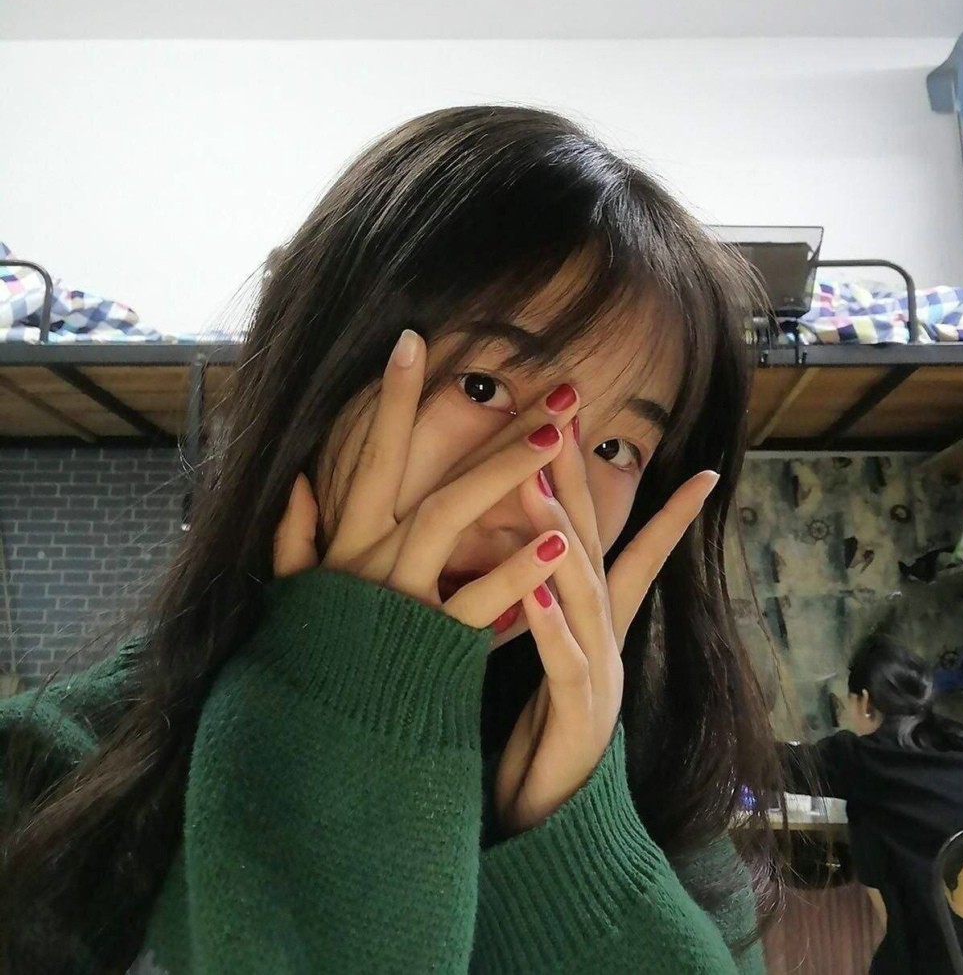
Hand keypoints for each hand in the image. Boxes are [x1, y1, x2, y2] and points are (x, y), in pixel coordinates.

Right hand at [272, 329, 576, 629]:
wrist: (320, 735)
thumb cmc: (316, 655)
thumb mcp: (296, 595)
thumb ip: (293, 541)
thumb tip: (297, 484)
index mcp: (347, 541)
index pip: (370, 453)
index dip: (391, 397)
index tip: (415, 338)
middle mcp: (372, 559)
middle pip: (432, 479)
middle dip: (492, 435)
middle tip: (556, 396)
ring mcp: (400, 598)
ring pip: (448, 521)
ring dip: (503, 480)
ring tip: (558, 443)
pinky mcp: (429, 642)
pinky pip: (474, 604)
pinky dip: (515, 574)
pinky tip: (558, 544)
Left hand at [494, 434, 718, 833]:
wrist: (553, 825)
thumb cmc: (544, 736)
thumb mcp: (555, 663)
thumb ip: (553, 612)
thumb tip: (540, 563)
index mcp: (597, 626)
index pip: (627, 549)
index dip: (662, 504)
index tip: (697, 463)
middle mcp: (608, 641)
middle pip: (597, 547)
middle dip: (583, 479)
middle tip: (568, 413)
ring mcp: (599, 677)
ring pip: (582, 594)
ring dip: (561, 536)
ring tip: (538, 484)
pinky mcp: (575, 716)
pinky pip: (562, 660)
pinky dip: (548, 620)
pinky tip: (533, 585)